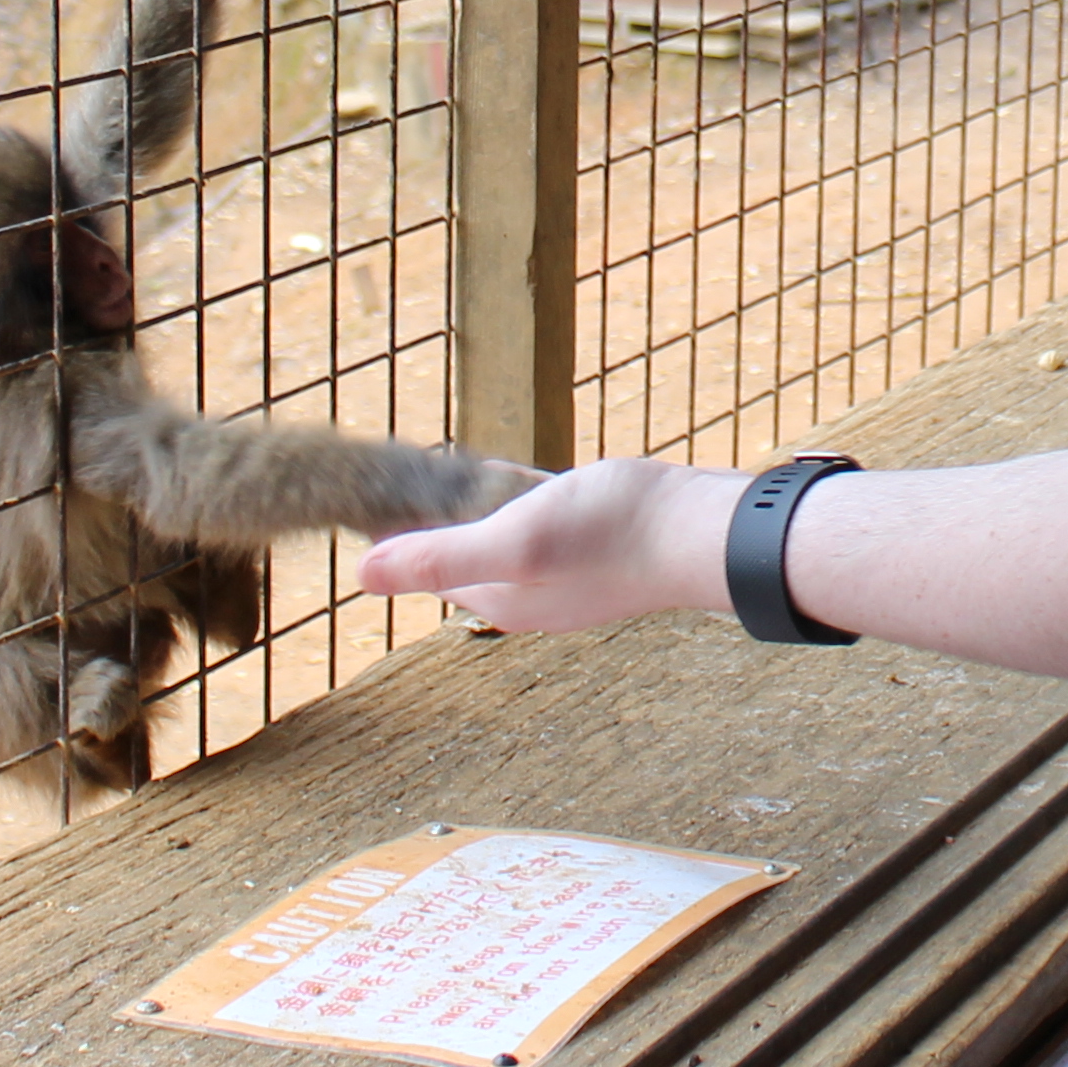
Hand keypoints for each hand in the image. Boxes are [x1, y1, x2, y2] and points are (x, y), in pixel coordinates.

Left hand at [354, 457, 736, 631]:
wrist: (706, 533)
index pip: (426, 563)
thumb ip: (440, 555)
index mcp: (497, 597)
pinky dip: (524, 501)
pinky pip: (542, 524)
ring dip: (481, 505)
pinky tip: (524, 479)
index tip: (378, 487)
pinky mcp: (596, 550)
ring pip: (503, 535)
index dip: (401, 526)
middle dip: (440, 516)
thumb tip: (360, 576)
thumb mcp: (514, 537)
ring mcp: (564, 574)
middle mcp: (526, 594)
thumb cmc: (613, 534)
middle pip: (462, 550)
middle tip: (413, 470)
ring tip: (454, 468)